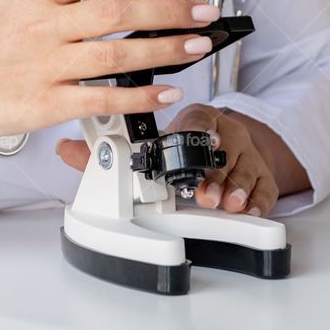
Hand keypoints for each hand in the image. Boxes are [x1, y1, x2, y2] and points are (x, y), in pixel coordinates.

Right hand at [0, 0, 221, 154]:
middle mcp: (44, 25)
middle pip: (118, 10)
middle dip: (170, 10)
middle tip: (204, 10)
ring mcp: (46, 65)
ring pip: (116, 54)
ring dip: (164, 50)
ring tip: (197, 46)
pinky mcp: (45, 103)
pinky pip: (100, 98)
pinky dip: (136, 96)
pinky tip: (164, 91)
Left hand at [56, 102, 279, 217]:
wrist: (222, 144)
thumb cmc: (180, 143)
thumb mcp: (147, 143)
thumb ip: (104, 151)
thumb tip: (64, 148)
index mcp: (196, 118)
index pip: (198, 120)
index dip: (198, 134)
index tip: (198, 146)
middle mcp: (224, 132)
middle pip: (225, 150)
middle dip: (216, 174)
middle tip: (205, 194)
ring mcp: (246, 154)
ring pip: (247, 168)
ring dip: (236, 189)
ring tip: (226, 204)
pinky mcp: (262, 174)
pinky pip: (266, 187)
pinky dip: (259, 200)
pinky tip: (249, 211)